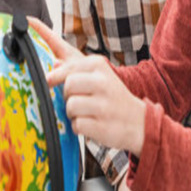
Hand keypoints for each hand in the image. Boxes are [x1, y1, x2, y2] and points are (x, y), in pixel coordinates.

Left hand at [29, 18, 145, 154]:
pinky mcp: (101, 126)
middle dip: (67, 96)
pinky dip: (79, 127)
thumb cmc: (114, 98)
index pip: (67, 69)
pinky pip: (76, 125)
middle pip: (67, 87)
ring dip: (73, 113)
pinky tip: (90, 124)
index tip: (50, 82)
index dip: (55, 77)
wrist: (140, 122)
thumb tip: (54, 64)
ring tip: (86, 113)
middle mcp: (102, 83)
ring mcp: (103, 105)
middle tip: (78, 100)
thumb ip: (76, 69)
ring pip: (70, 106)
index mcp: (99, 66)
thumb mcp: (100, 76)